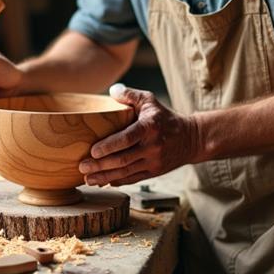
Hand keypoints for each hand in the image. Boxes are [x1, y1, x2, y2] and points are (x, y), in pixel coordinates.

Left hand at [78, 84, 200, 185]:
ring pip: (126, 172)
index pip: (127, 138)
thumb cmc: (164, 117)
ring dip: (105, 177)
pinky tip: (103, 182)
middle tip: (82, 167)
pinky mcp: (154, 172)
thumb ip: (130, 95)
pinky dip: (117, 181)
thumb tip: (112, 91)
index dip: (109, 146)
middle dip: (100, 165)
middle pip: (123, 159)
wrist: (191, 138)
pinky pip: (133, 178)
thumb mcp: (150, 100)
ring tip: (88, 179)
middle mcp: (152, 146)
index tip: (93, 151)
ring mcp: (154, 161)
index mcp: (149, 127)